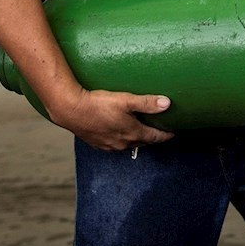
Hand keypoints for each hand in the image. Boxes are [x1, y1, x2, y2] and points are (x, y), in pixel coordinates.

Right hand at [53, 87, 174, 151]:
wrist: (70, 110)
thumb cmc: (98, 104)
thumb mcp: (126, 100)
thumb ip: (147, 103)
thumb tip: (167, 104)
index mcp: (132, 133)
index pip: (155, 137)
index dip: (166, 135)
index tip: (173, 132)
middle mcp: (122, 143)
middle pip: (143, 142)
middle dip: (153, 137)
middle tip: (160, 130)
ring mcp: (109, 145)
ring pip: (129, 144)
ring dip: (137, 138)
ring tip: (141, 130)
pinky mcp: (98, 144)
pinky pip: (115, 144)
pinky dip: (122, 139)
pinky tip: (119, 132)